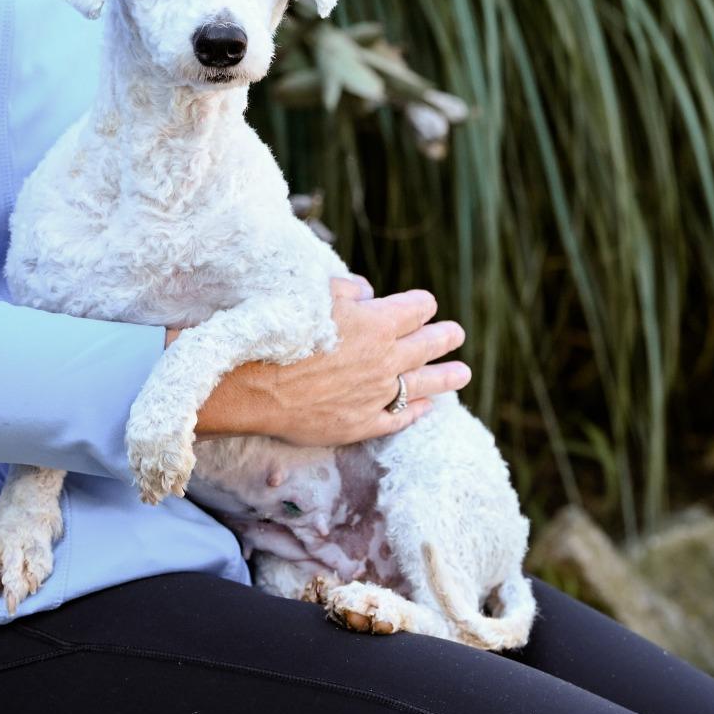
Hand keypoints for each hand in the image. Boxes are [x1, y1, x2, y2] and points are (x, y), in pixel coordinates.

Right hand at [191, 277, 470, 445]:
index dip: (420, 304)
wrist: (251, 386)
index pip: (417, 308)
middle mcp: (385, 359)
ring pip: (424, 384)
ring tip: (462, 374)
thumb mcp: (311, 294)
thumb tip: (367, 291)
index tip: (422, 304)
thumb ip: (346, 289)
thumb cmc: (278, 333)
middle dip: (444, 336)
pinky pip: (400, 417)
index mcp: (376, 322)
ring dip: (446, 376)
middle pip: (428, 344)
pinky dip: (416, 411)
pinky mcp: (362, 423)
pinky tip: (426, 408)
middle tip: (454, 333)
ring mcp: (376, 395)